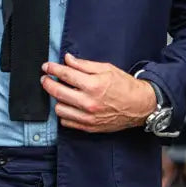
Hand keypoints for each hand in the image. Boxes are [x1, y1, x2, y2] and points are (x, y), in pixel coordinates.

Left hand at [41, 53, 156, 132]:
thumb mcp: (106, 69)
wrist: (140, 106)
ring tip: (61, 93)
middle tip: (45, 78)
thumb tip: (67, 59)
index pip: (65, 75)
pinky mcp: (89, 127)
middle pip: (57, 92)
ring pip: (59, 109)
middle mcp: (89, 102)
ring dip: (57, 100)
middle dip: (47, 83)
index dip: (52, 69)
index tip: (46, 66)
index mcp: (94, 85)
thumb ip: (84, 65)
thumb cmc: (124, 86)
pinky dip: (64, 113)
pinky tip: (69, 106)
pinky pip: (66, 122)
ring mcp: (88, 117)